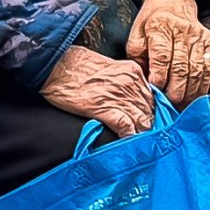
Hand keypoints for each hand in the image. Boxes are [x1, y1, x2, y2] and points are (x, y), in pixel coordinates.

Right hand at [42, 44, 158, 136]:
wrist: (55, 65)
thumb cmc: (76, 66)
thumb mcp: (109, 67)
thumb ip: (124, 80)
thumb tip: (132, 98)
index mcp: (133, 71)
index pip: (153, 97)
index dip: (152, 112)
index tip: (151, 121)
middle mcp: (130, 82)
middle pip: (150, 110)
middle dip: (150, 125)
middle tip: (148, 137)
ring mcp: (119, 95)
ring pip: (142, 120)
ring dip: (142, 133)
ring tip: (141, 144)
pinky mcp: (104, 108)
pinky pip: (126, 127)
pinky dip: (130, 137)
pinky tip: (129, 143)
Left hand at [129, 0, 209, 105]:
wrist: (173, 0)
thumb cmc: (152, 22)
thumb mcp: (137, 35)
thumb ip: (138, 57)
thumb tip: (144, 82)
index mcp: (160, 26)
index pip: (162, 55)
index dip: (160, 76)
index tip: (156, 90)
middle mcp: (181, 30)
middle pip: (181, 66)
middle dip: (175, 89)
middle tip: (169, 105)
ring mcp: (198, 36)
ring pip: (196, 69)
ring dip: (189, 91)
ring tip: (181, 106)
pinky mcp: (208, 42)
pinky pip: (208, 68)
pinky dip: (202, 86)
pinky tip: (195, 97)